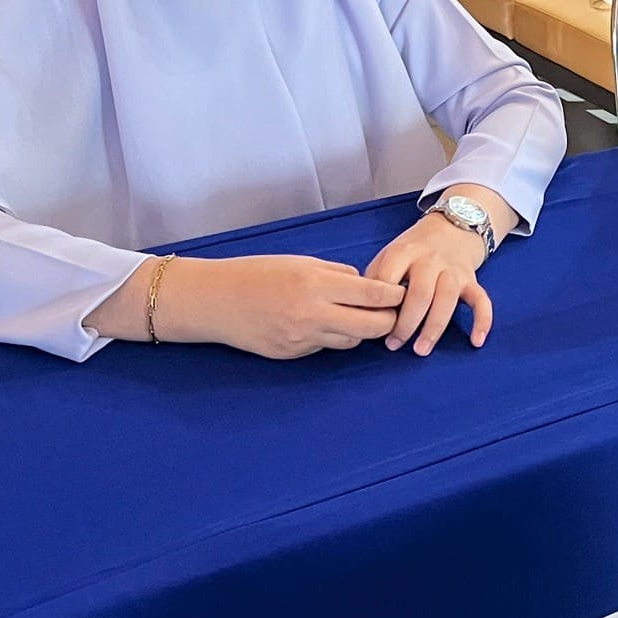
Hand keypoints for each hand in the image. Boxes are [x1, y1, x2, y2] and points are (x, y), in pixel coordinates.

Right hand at [152, 255, 403, 359]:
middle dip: (388, 321)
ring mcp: (303, 339)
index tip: (402, 292)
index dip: (393, 296)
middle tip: (391, 312)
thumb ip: (336, 274)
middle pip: (372, 326)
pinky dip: (331, 337)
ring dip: (360, 330)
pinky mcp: (293, 354)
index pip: (373, 295)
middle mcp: (313, 314)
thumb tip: (364, 284)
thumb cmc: (257, 273)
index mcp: (316, 284)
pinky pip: (325, 347)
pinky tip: (322, 324)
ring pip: (351, 341)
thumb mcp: (300, 262)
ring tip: (355, 316)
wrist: (216, 301)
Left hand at [367, 209, 494, 354]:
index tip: (372, 325)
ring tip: (421, 350)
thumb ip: (376, 278)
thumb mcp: (390, 253)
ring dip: (433, 328)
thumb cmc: (414, 248)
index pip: (388, 279)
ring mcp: (453, 269)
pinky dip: (482, 321)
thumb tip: (361, 312)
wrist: (452, 226)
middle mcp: (430, 259)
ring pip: (447, 299)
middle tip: (394, 345)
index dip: (379, 304)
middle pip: (420, 293)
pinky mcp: (471, 279)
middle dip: (406, 323)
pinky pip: (481, 300)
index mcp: (404, 252)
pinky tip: (476, 341)